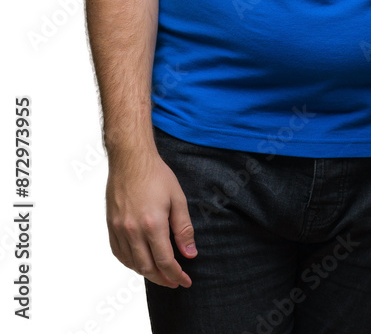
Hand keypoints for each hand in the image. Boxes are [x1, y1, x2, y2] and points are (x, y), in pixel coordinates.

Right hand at [106, 148, 197, 288]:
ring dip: (147, 273)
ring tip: (160, 273)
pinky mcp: (110, 225)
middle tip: (174, 281)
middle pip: (148, 268)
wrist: (130, 158)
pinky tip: (140, 262)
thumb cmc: (156, 175)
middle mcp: (133, 230)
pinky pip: (119, 253)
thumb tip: (190, 253)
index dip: (176, 275)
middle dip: (163, 279)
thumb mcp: (177, 198)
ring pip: (132, 264)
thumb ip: (184, 228)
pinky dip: (131, 263)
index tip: (185, 281)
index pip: (165, 261)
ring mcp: (119, 229)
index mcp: (152, 224)